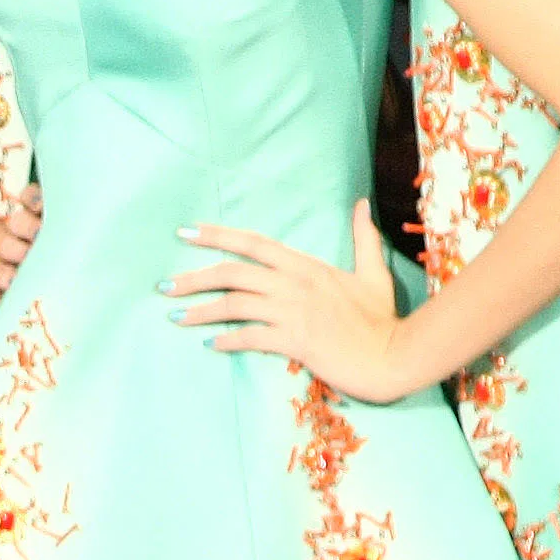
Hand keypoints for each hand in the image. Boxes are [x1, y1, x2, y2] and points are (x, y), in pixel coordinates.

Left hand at [170, 204, 424, 399]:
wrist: (396, 355)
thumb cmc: (382, 319)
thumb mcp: (373, 273)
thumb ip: (363, 238)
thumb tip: (360, 204)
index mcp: (307, 267)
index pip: (254, 244)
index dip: (217, 235)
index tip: (185, 233)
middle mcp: (295, 284)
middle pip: (233, 273)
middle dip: (193, 278)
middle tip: (164, 286)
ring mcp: (294, 312)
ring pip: (234, 305)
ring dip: (199, 311)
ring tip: (174, 316)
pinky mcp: (295, 341)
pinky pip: (250, 337)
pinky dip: (226, 339)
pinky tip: (209, 343)